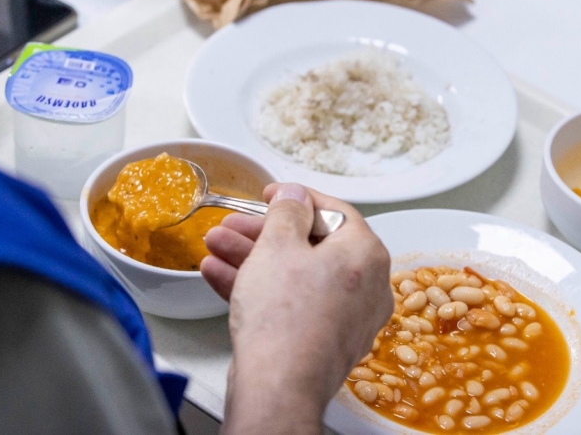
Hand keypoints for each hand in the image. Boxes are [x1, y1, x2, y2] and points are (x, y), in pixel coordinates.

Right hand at [203, 183, 392, 434]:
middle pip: (310, 245)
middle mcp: (365, 286)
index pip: (335, 211)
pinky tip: (219, 274)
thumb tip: (295, 195)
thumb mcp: (278, 244)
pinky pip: (292, 303)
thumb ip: (287, 211)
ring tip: (214, 246)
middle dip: (262, 233)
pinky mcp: (323, 341)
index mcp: (365, 254)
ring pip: (296, 275)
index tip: (273, 194)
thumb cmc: (285, 316)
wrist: (278, 387)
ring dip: (252, 258)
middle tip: (233, 224)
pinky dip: (260, 288)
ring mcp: (345, 317)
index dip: (298, 198)